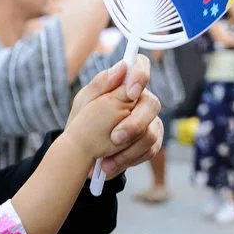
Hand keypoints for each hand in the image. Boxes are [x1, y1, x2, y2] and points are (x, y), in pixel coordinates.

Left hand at [64, 56, 160, 171]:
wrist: (82, 151)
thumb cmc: (82, 121)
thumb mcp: (84, 102)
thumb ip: (100, 84)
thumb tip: (122, 67)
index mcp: (126, 85)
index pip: (142, 67)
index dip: (141, 75)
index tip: (130, 93)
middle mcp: (143, 101)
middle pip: (152, 105)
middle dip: (134, 124)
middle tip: (114, 138)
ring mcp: (151, 122)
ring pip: (152, 132)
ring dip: (128, 150)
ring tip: (104, 162)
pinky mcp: (152, 142)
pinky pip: (150, 150)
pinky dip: (129, 160)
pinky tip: (111, 166)